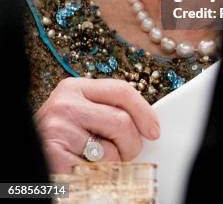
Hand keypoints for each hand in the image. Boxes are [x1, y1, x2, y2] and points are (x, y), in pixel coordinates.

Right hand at [35, 77, 159, 172]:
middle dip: (132, 144)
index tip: (154, 129)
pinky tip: (82, 171)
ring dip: (112, 164)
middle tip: (127, 154)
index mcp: (74, 87)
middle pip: (121, 121)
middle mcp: (65, 104)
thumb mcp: (79, 113)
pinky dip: (95, 178)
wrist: (25, 149)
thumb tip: (145, 123)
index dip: (144, 110)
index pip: (121, 90)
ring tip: (95, 162)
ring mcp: (58, 129)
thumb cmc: (56, 137)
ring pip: (111, 151)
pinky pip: (95, 172)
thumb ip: (105, 110)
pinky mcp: (54, 156)